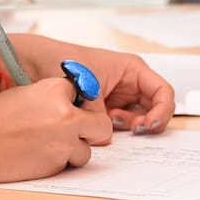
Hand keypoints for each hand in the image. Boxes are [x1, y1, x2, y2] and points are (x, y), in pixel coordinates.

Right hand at [0, 78, 112, 182]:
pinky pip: (69, 164)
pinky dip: (59, 161)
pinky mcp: (57, 166)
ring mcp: (64, 142)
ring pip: (87, 149)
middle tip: (75, 130)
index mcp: (55, 90)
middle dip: (91, 129)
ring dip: (73, 148)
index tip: (71, 105)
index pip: (85, 93)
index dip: (77, 102)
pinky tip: (37, 154)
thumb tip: (71, 106)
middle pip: (101, 125)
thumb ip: (51, 99)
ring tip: (46, 144)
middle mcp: (66, 115)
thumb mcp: (24, 95)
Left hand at [17, 36, 174, 135]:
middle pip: (154, 109)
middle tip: (129, 129)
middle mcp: (130, 82)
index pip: (164, 92)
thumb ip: (100, 115)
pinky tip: (100, 124)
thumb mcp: (88, 88)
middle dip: (144, 122)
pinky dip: (115, 129)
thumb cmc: (63, 62)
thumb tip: (105, 137)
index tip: (147, 126)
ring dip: (128, 126)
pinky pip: (121, 124)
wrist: (36, 63)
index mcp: (132, 68)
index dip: (162, 112)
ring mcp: (119, 96)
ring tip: (108, 121)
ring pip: (138, 119)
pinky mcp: (108, 108)